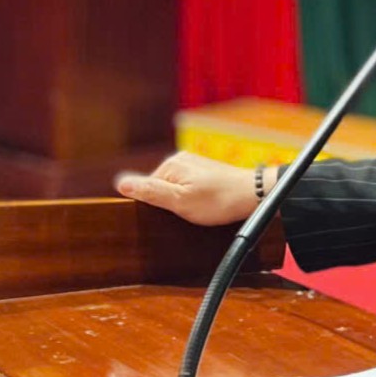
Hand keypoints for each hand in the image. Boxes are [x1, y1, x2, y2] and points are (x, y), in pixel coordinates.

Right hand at [113, 152, 257, 225]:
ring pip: (176, 191)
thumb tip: (121, 183)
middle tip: (187, 215)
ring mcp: (195, 167)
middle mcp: (182, 161)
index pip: (146, 189)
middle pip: (160, 189)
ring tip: (200, 211)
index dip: (155, 207)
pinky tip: (205, 208)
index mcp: (172, 165)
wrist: (254, 196)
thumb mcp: (180, 201)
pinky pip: (189, 190)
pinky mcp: (205, 175)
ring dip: (183, 205)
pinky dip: (193, 201)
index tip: (171, 216)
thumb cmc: (219, 200)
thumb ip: (150, 192)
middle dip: (169, 205)